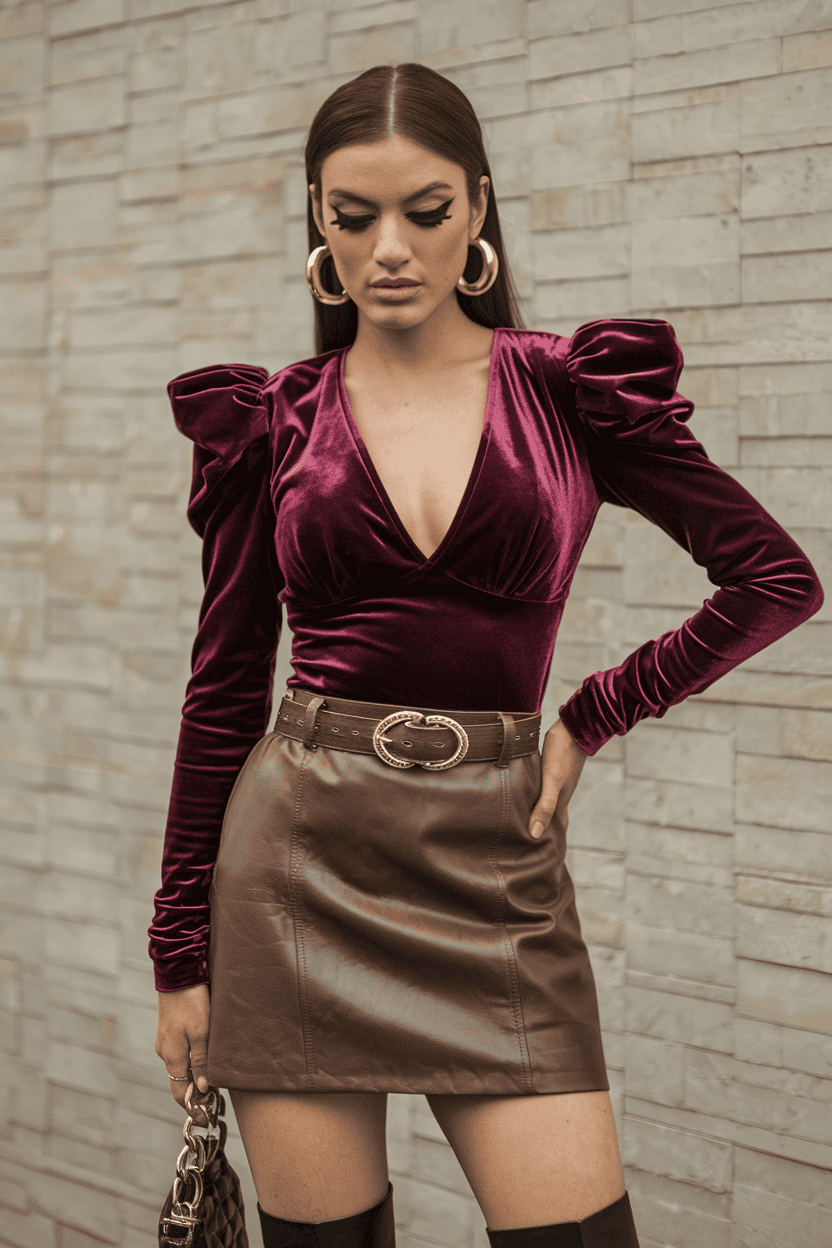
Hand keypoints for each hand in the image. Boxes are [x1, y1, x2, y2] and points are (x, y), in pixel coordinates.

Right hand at [155, 983, 210, 1107]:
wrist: (179, 973)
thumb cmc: (192, 1002)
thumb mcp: (202, 1032)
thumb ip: (201, 1061)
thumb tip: (202, 1088)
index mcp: (172, 1056)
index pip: (179, 1093)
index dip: (192, 1107)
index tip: (206, 1117)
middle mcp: (165, 1052)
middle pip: (179, 1082)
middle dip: (195, 1095)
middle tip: (215, 1104)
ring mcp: (166, 1041)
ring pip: (180, 1068)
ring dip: (194, 1078)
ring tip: (214, 1084)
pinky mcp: (170, 1030)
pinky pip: (180, 1054)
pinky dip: (191, 1063)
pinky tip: (204, 1061)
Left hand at [528, 719, 588, 838]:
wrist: (575, 727)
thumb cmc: (562, 753)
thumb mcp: (552, 781)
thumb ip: (545, 806)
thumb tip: (535, 834)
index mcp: (561, 802)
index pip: (556, 831)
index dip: (551, 845)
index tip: (542, 859)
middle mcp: (560, 795)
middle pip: (552, 820)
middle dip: (543, 834)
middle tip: (528, 847)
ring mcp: (557, 782)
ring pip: (547, 805)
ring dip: (538, 815)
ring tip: (523, 824)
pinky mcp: (551, 771)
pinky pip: (543, 791)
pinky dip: (535, 798)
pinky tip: (525, 794)